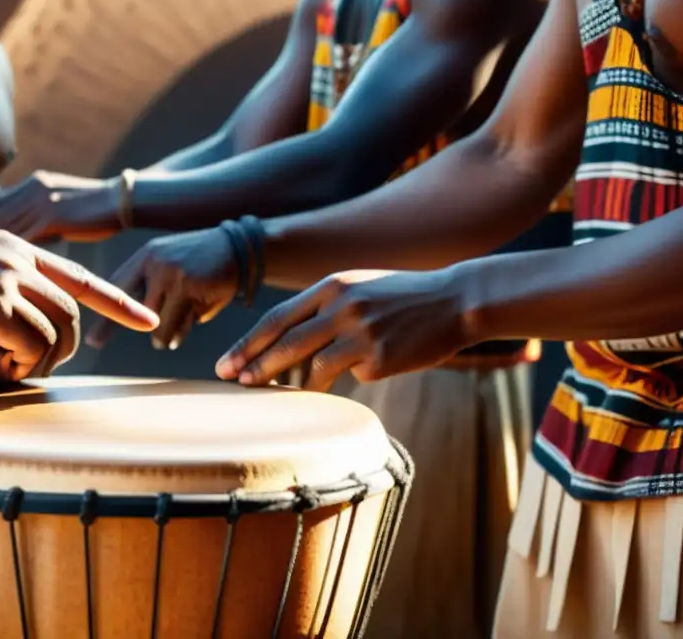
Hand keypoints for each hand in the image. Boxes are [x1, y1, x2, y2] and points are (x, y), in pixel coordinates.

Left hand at [0, 171, 121, 242]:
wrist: (125, 200)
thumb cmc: (97, 210)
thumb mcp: (62, 208)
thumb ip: (40, 217)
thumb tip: (23, 238)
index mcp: (33, 184)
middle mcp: (32, 188)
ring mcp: (42, 200)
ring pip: (2, 223)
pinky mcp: (53, 214)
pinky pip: (23, 234)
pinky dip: (9, 252)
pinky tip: (0, 268)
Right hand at [0, 230, 158, 380]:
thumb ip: (13, 314)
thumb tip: (42, 357)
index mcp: (19, 250)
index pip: (81, 277)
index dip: (118, 302)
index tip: (147, 320)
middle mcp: (21, 257)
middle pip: (73, 313)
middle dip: (63, 350)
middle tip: (29, 368)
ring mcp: (10, 276)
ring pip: (55, 331)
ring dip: (36, 361)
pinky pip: (31, 344)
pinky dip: (17, 364)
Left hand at [84, 228, 238, 350]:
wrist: (240, 248)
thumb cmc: (202, 264)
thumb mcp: (171, 266)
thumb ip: (150, 289)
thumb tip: (130, 324)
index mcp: (145, 257)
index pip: (116, 290)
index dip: (105, 319)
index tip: (92, 342)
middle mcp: (153, 262)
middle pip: (136, 314)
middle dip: (150, 329)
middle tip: (160, 338)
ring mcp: (170, 273)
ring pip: (157, 325)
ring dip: (170, 333)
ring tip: (186, 319)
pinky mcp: (188, 286)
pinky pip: (179, 325)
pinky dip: (186, 329)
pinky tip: (198, 314)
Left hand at [215, 267, 475, 391]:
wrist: (455, 300)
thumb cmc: (403, 298)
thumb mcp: (359, 287)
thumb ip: (326, 308)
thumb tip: (290, 344)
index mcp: (332, 285)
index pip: (278, 317)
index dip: (248, 342)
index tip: (227, 362)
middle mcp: (342, 304)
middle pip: (286, 340)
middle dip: (254, 363)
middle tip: (231, 382)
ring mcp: (361, 330)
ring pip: (311, 364)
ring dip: (287, 383)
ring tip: (267, 396)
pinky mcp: (381, 356)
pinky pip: (350, 376)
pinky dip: (344, 381)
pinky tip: (348, 377)